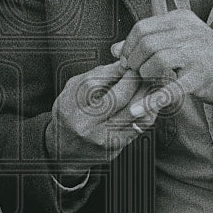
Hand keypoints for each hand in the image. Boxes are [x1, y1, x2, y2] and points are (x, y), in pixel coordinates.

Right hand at [47, 61, 156, 176]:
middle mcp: (85, 125)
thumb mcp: (73, 90)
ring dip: (144, 95)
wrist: (64, 149)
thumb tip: (122, 63)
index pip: (94, 84)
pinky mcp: (115, 148)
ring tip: (148, 83)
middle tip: (141, 71)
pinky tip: (148, 101)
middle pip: (116, 98)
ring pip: (133, 113)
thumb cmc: (69, 113)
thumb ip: (95, 76)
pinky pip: (139, 127)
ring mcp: (101, 139)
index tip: (126, 63)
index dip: (114, 71)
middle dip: (133, 81)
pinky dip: (146, 110)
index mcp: (71, 107)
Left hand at [113, 9, 212, 125]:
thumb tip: (115, 49)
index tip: (127, 60)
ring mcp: (196, 53)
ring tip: (148, 82)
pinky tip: (138, 109)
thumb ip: (149, 42)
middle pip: (145, 43)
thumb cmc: (207, 58)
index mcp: (181, 19)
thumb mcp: (179, 41)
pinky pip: (169, 88)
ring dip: (144, 75)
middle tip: (137, 73)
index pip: (142, 27)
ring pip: (154, 60)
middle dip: (134, 62)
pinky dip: (151, 100)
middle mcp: (189, 31)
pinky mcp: (200, 76)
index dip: (128, 46)